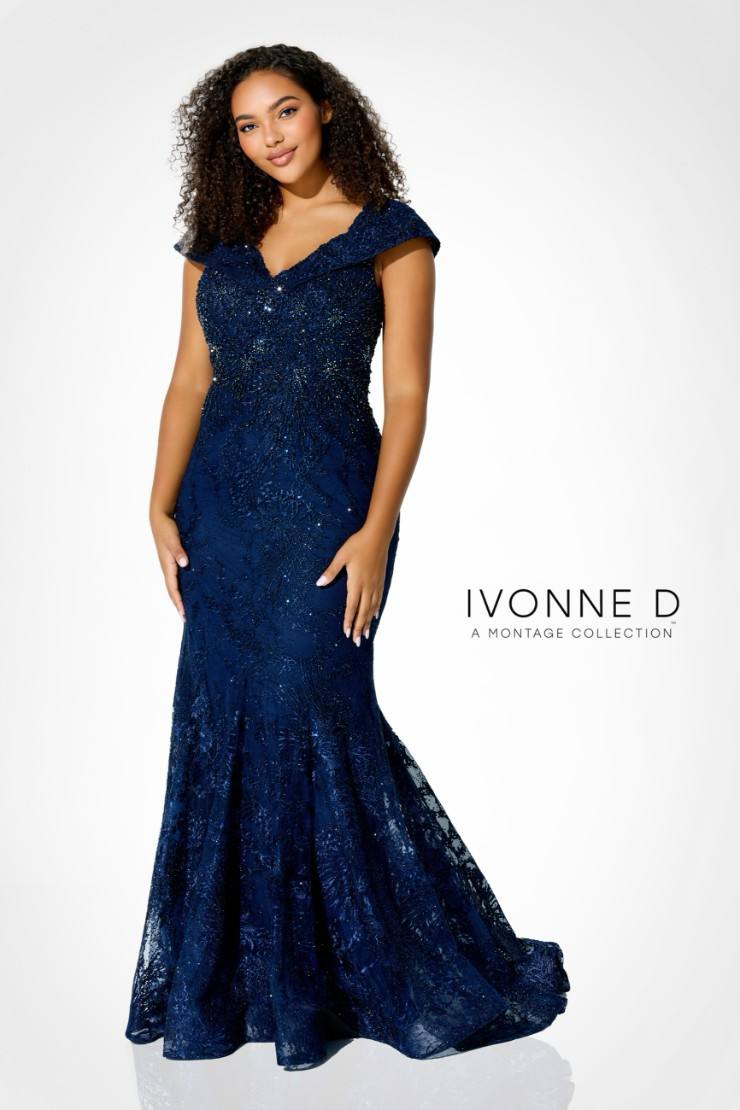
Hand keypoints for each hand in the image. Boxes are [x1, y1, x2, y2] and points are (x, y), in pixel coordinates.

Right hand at [150, 510, 188, 619]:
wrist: (160, 518)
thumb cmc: (166, 528)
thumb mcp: (173, 539)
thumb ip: (178, 551)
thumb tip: (184, 564)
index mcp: (167, 566)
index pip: (173, 589)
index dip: (179, 602)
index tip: (184, 615)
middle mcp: (168, 568)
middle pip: (173, 591)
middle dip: (179, 605)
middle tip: (187, 618)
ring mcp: (170, 565)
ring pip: (175, 585)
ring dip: (180, 598)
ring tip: (188, 609)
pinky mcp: (173, 560)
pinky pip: (178, 578)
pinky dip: (182, 587)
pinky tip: (190, 589)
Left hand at [315, 525, 388, 644]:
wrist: (377, 536)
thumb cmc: (357, 544)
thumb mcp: (341, 556)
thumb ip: (331, 571)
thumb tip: (319, 583)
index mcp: (356, 582)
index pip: (351, 606)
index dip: (348, 621)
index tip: (346, 633)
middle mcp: (367, 586)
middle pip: (363, 612)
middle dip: (358, 627)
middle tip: (356, 642)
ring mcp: (375, 584)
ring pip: (372, 608)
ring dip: (367, 622)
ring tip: (365, 635)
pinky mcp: (381, 580)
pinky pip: (378, 599)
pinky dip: (376, 610)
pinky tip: (374, 616)